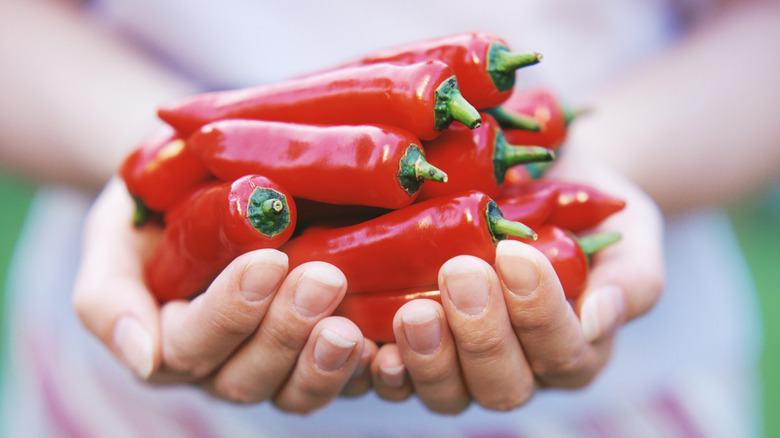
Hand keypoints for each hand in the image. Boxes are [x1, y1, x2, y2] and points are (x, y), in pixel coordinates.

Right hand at [72, 178, 376, 412]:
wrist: (206, 176)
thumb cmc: (155, 204)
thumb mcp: (113, 237)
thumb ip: (109, 296)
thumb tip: (143, 359)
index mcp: (168, 341)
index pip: (194, 345)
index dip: (231, 311)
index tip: (267, 260)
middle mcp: (222, 363)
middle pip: (250, 376)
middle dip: (286, 331)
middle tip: (323, 280)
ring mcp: (276, 362)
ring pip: (297, 390)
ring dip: (326, 361)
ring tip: (351, 325)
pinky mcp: (320, 351)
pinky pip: (344, 380)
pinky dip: (365, 370)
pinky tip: (384, 346)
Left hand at [369, 149, 664, 412]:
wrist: (534, 179)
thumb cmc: (584, 208)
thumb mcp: (629, 234)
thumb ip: (629, 279)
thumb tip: (599, 319)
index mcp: (573, 350)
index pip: (563, 354)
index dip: (540, 314)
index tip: (516, 255)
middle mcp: (518, 370)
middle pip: (502, 386)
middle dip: (482, 335)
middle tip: (462, 272)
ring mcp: (461, 367)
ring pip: (447, 394)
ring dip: (429, 356)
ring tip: (415, 309)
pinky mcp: (414, 351)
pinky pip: (396, 380)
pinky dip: (383, 370)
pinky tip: (371, 342)